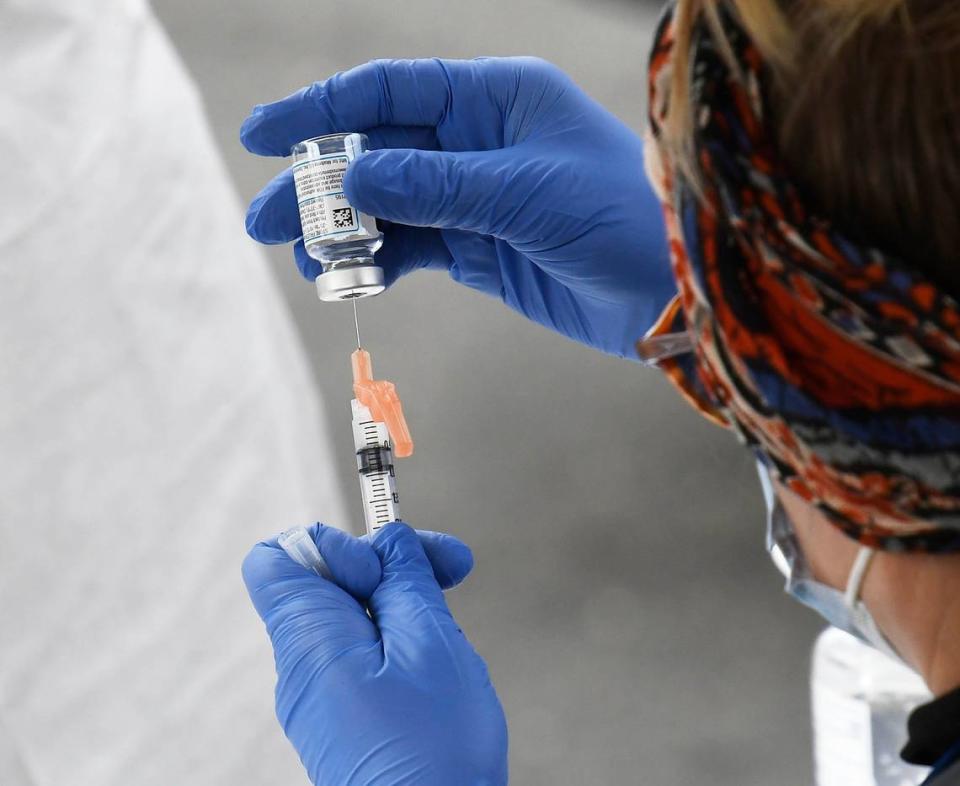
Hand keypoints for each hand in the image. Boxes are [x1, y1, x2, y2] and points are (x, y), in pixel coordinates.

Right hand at [241, 57, 673, 357]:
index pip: (390, 91)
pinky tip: (348, 274)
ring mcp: (477, 198)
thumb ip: (434, 184)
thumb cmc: (621, 217)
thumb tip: (354, 175)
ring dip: (343, 229)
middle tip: (265, 220)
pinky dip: (379, 260)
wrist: (672, 292)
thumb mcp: (524, 192)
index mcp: (496, 98)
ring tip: (299, 257)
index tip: (262, 135)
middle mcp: (480, 141)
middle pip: (378, 151)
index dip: (321, 109)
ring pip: (390, 206)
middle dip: (320, 184)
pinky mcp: (481, 248)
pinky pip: (414, 247)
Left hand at [242, 523, 507, 785]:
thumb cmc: (433, 751)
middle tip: (453, 566)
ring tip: (447, 633)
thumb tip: (388, 539)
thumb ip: (404, 578)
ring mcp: (318, 697)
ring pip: (351, 618)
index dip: (333, 541)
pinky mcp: (340, 719)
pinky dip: (397, 643)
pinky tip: (436, 665)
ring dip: (401, 605)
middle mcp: (300, 667)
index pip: (276, 557)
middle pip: (325, 581)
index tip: (387, 561)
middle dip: (387, 566)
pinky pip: (359, 656)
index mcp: (310, 639)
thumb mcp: (430, 643)